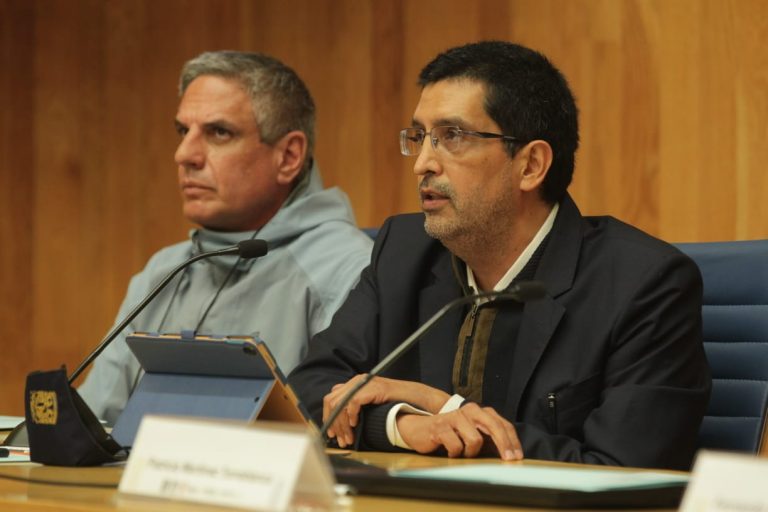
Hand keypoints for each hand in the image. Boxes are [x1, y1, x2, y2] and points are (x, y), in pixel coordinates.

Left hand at [322, 374, 449, 447]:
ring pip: (340, 403)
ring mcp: (364, 383)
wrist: (414, 398)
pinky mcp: (373, 388)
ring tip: (348, 438)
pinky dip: (352, 414)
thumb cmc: (394, 403)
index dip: (328, 416)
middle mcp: (357, 381)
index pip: (331, 398)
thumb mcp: (371, 405)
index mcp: (354, 384)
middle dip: (333, 423)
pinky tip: (356, 424)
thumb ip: (357, 406)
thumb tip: (341, 420)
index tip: (331, 433)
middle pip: (332, 401)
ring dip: (342, 424)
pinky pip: (354, 401)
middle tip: (339, 439)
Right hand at [396, 402, 523, 459]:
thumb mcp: (471, 434)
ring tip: (462, 452)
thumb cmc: (450, 434)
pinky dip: (454, 454)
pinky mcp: (441, 426)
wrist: (420, 429)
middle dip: (504, 444)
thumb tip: (509, 454)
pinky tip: (449, 451)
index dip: (512, 441)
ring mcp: (454, 417)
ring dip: (470, 452)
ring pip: (475, 440)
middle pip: (494, 426)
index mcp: (479, 411)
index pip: (502, 424)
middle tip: (508, 460)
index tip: (517, 456)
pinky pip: (456, 447)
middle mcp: (469, 410)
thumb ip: (488, 439)